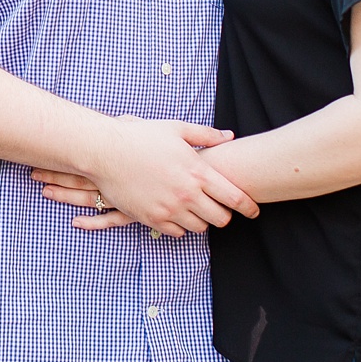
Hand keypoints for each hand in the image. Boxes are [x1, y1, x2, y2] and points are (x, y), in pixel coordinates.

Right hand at [30, 117, 257, 237]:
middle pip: (220, 218)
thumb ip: (206, 135)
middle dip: (224, 215)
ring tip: (196, 209)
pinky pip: (176, 232)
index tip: (254, 211)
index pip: (234, 197)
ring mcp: (169, 208)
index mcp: (197, 171)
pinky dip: (180, 226)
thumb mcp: (176, 129)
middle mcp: (187, 193)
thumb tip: (229, 136)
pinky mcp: (152, 218)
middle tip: (221, 210)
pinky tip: (176, 214)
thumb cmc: (141, 137)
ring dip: (201, 220)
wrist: (105, 151)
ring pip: (199, 227)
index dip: (249, 207)